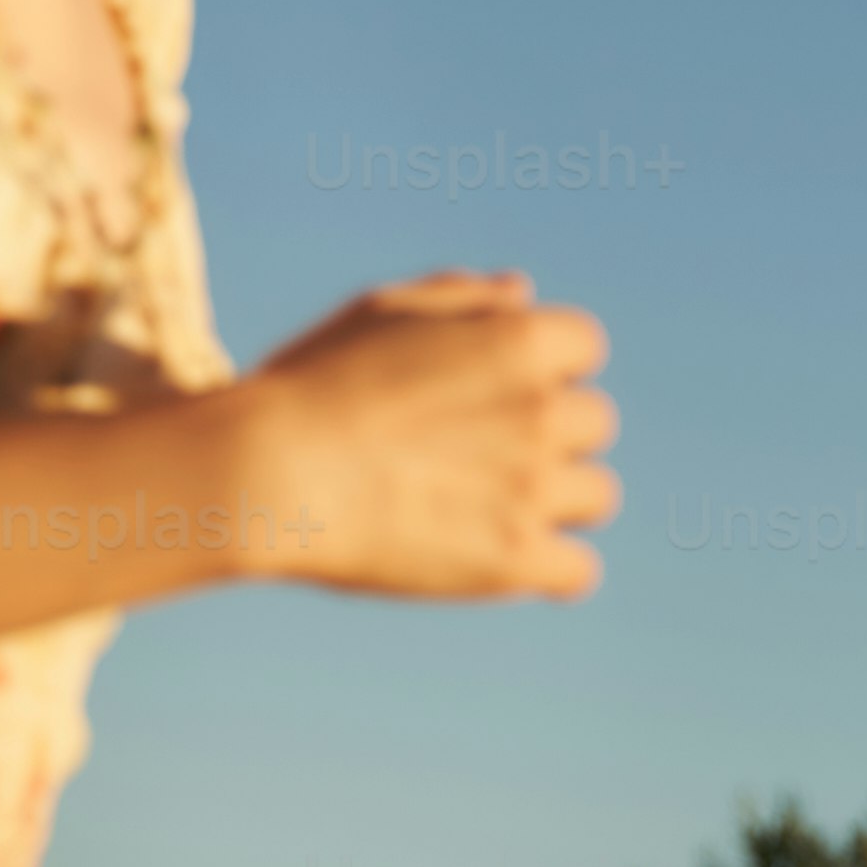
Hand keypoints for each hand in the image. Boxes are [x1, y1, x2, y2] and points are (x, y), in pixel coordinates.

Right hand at [236, 272, 615, 600]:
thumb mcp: (383, 312)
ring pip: (597, 495)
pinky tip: (512, 563)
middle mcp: (541, 412)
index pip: (584, 348)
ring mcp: (533, 490)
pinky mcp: (514, 562)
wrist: (270, 473)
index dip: (542, 369)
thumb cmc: (315, 384)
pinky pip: (578, 573)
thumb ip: (463, 299)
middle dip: (548, 435)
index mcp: (520, 341)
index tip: (491, 392)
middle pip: (593, 423)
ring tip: (490, 509)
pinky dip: (552, 571)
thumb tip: (523, 293)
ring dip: (556, 500)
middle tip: (479, 455)